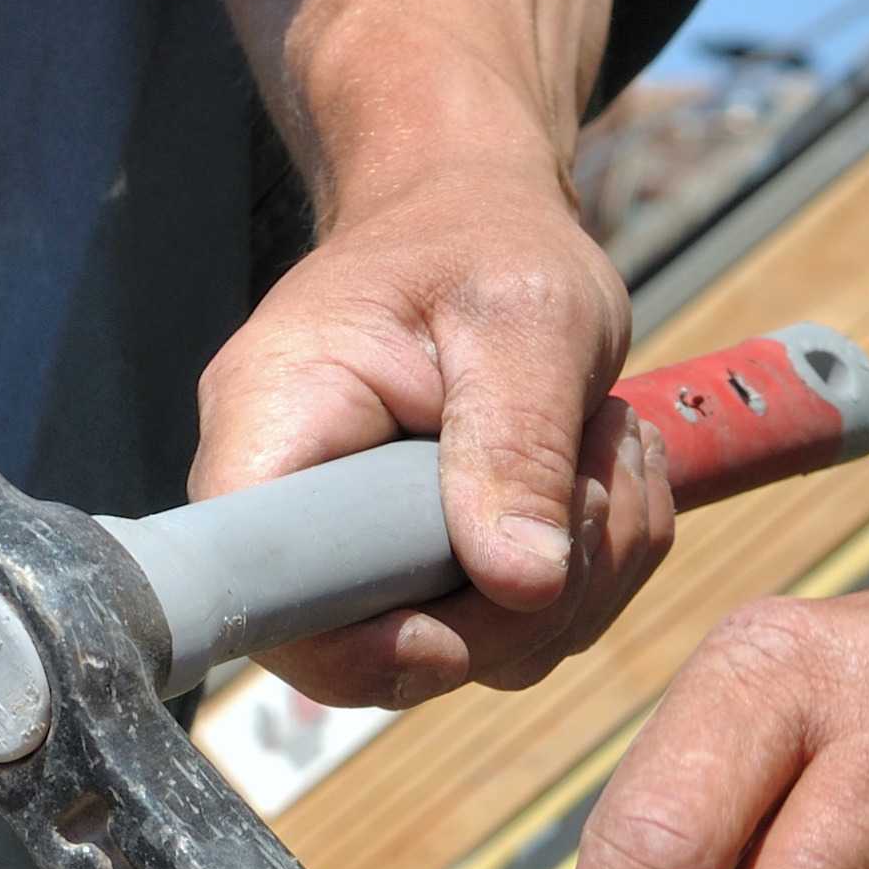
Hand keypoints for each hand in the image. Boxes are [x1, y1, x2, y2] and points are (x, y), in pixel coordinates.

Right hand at [188, 162, 674, 708]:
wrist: (479, 217)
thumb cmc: (485, 239)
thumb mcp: (524, 316)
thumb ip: (517, 445)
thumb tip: (521, 585)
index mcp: (274, 426)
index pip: (260, 591)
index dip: (352, 648)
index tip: (455, 628)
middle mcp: (299, 505)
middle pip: (381, 646)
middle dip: (520, 605)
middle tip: (596, 486)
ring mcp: (366, 549)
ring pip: (476, 652)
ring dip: (581, 578)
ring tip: (608, 452)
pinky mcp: (432, 571)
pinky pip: (520, 631)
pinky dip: (594, 574)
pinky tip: (609, 478)